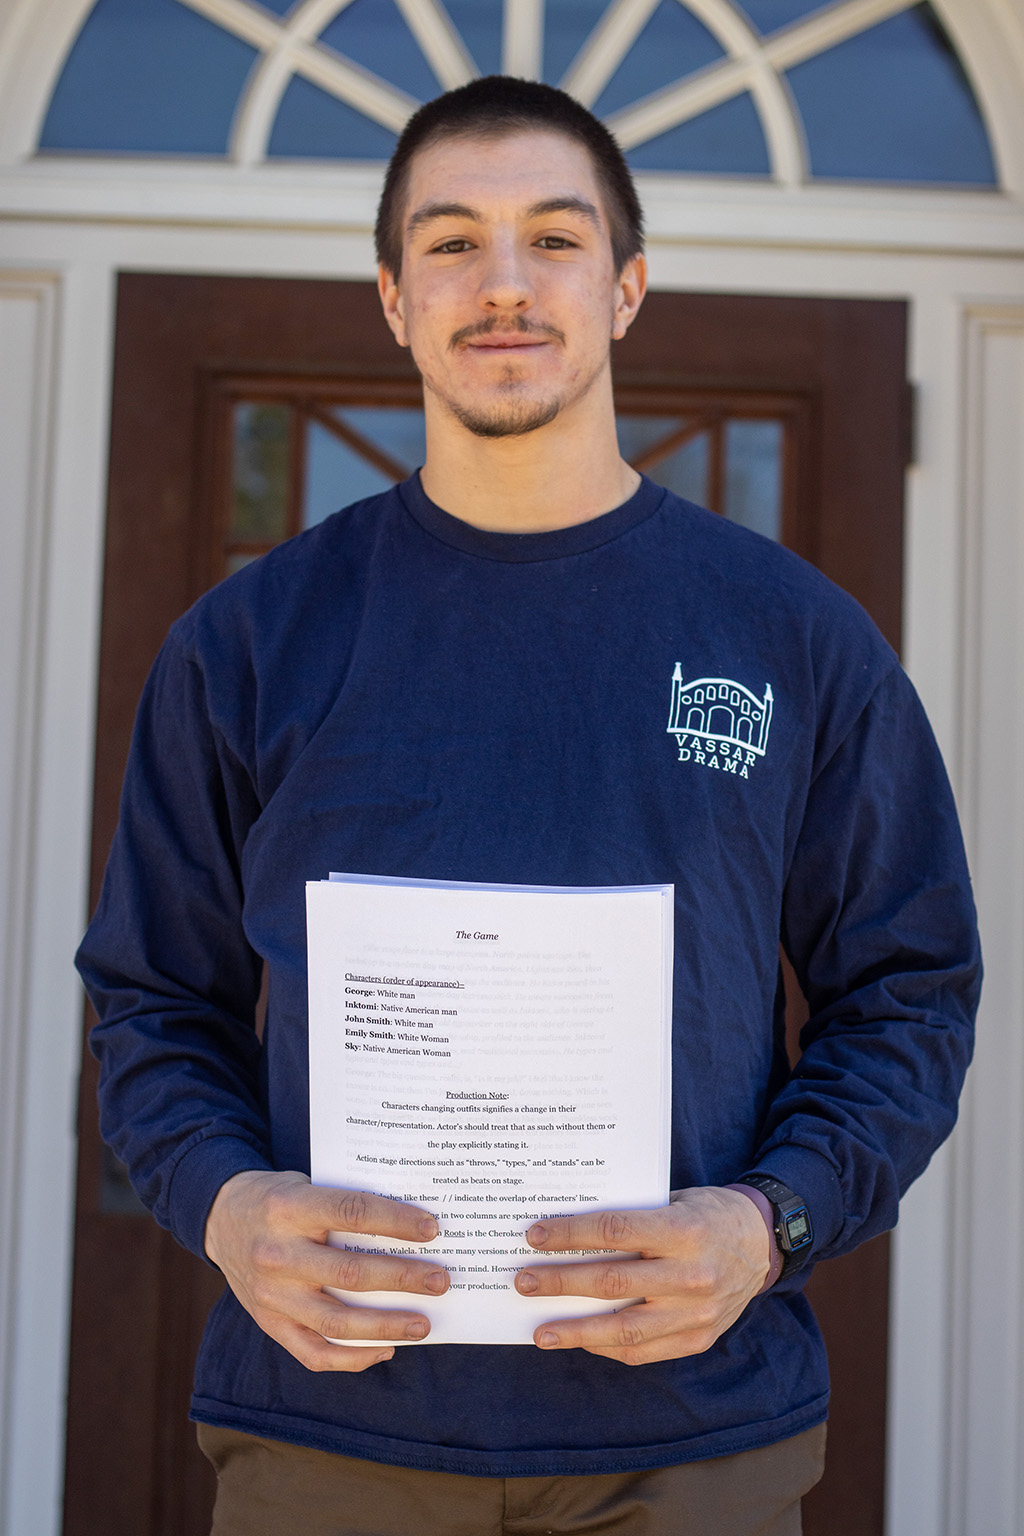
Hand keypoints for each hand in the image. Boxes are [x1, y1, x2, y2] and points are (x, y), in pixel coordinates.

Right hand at [204, 1170, 448, 1371]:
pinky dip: (353, 1358)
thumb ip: (345, 1204)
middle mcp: (276, 1254)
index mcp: (288, 1208)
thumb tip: (411, 1227)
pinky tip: (385, 1350)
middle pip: (349, 1274)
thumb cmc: (279, 1198)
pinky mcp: (268, 1323)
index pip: (352, 1213)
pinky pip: (314, 1354)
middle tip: (439, 1280)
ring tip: (422, 1325)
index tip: (431, 1229)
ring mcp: (271, 1295)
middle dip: (402, 1278)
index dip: (395, 1221)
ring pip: (335, 1323)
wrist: (221, 1218)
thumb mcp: (306, 1184)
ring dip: (385, 1327)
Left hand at [513, 1186, 770, 1364]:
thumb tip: (568, 1231)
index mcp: (684, 1230)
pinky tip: (582, 1340)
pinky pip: (644, 1350)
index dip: (571, 1234)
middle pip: (612, 1281)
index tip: (534, 1236)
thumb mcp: (675, 1200)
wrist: (763, 1243)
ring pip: (625, 1328)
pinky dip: (608, 1346)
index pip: (615, 1231)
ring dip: (576, 1331)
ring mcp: (697, 1312)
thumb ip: (633, 1217)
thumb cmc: (707, 1213)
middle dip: (561, 1282)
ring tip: (541, 1332)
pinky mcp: (699, 1338)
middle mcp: (692, 1274)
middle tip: (523, 1282)